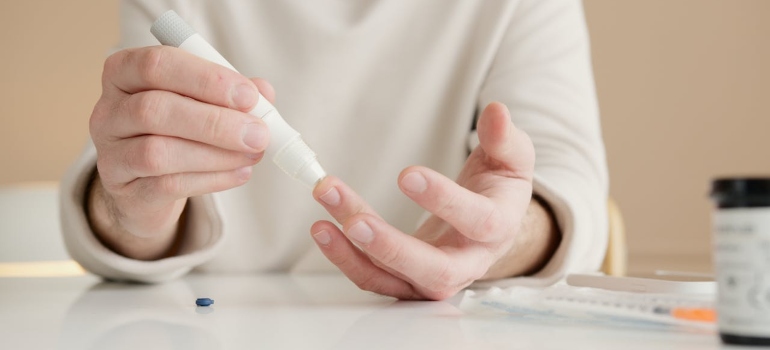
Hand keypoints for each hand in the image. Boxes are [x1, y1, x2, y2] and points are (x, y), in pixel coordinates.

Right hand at [88, 46, 274, 258]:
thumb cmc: (177, 129)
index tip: (249, 95)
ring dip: (216, 154)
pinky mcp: (124, 191)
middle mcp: (109, 111)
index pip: (157, 64)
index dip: (206, 79)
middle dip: (215, 121)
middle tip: (258, 133)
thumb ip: (231, 93)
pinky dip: (212, 179)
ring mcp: (110, 154)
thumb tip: (263, 92)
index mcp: (124, 73)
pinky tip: (240, 173)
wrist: (146, 184)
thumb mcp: (202, 102)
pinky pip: (167, 186)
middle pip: (154, 109)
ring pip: (158, 152)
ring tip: (254, 154)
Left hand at [311, 102, 556, 299]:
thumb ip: (504, 138)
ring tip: (321, 223)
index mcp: (497, 230)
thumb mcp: (512, 160)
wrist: (490, 228)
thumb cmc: (498, 190)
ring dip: (354, 253)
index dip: (443, 199)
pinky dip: (346, 258)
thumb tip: (496, 110)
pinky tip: (323, 229)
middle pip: (432, 270)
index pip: (476, 221)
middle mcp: (467, 264)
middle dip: (390, 246)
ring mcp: (434, 279)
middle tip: (355, 222)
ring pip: (393, 277)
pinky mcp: (406, 282)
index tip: (407, 174)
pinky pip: (374, 278)